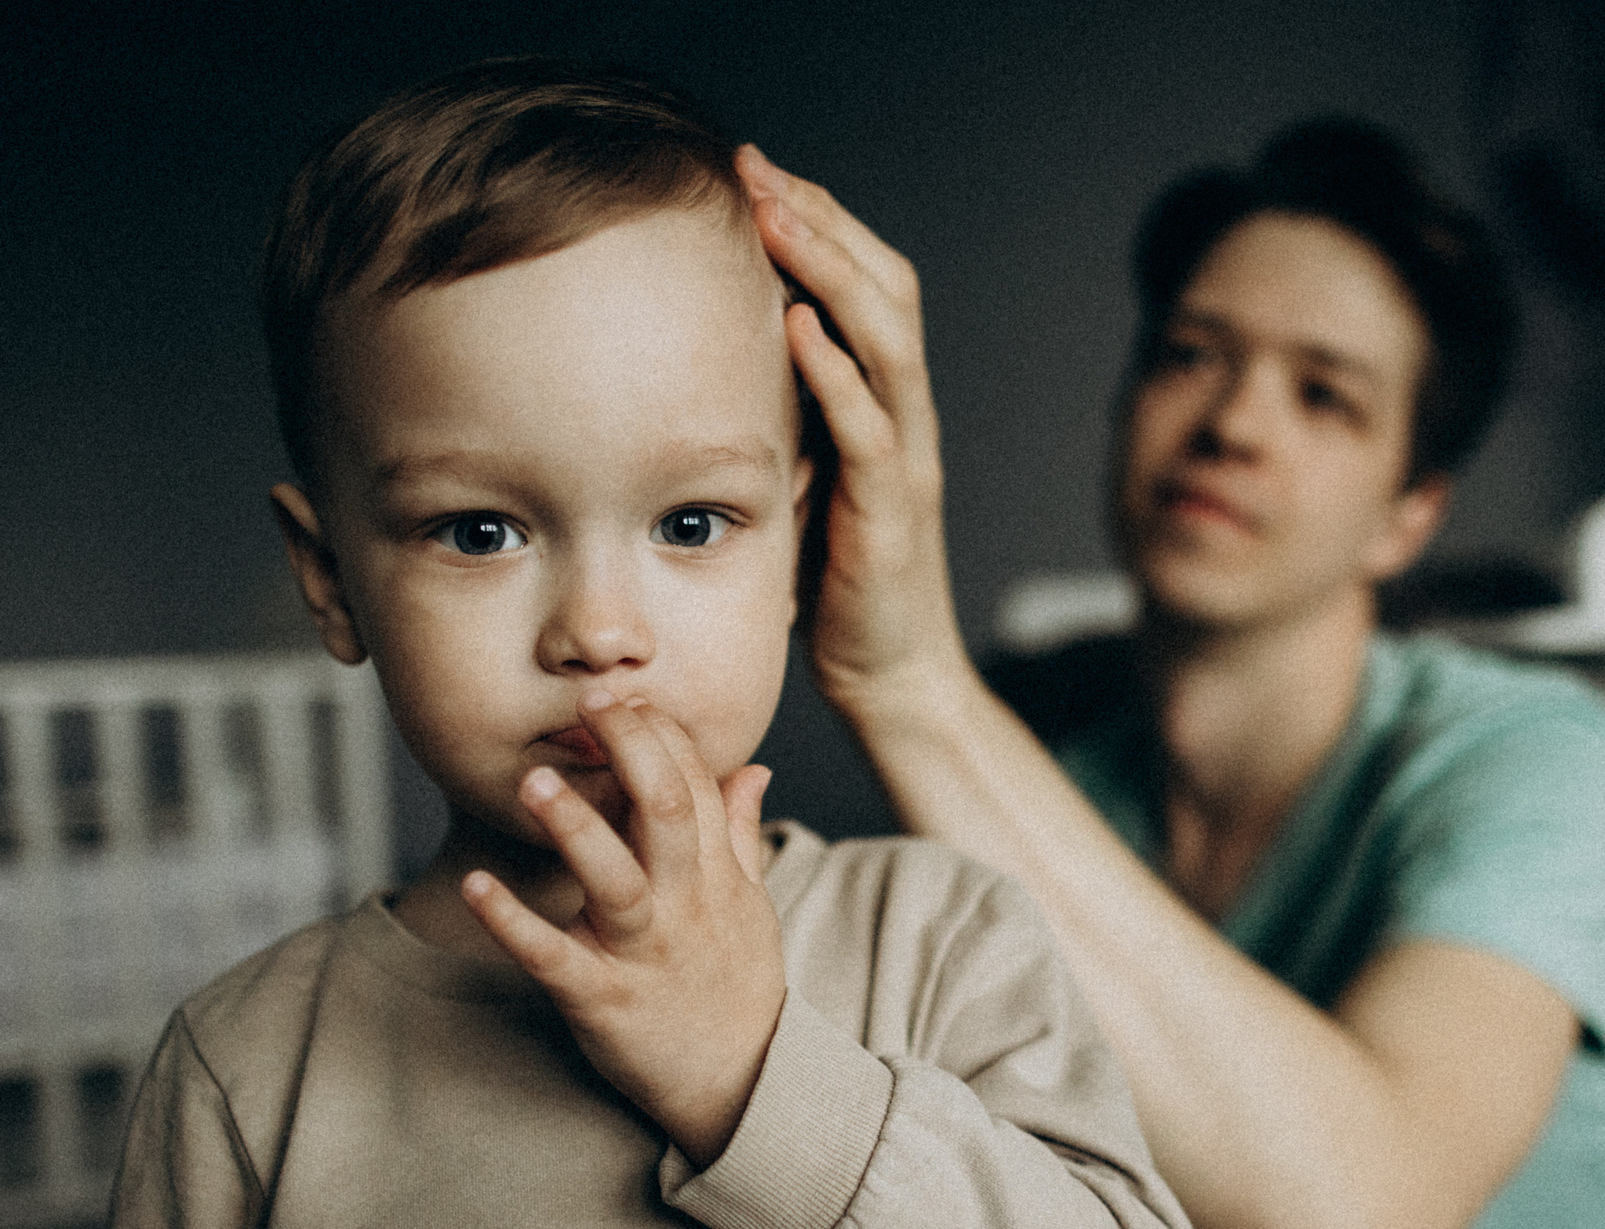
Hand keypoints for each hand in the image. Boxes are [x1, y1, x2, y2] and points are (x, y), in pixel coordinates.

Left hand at [460, 690, 785, 1165]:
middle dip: (629, 751)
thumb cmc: (738, 991)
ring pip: (616, 879)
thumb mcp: (754, 907)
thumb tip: (753, 768)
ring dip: (574, 829)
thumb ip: (743, 833)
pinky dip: (515, 923)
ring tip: (533, 782)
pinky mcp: (603, 1001)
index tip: (623, 695)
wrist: (745, 1089)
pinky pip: (555, 958)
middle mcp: (686, 906)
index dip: (659, 734)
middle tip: (589, 703)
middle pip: (667, 812)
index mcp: (718, 877)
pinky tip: (481, 885)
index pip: (696, 784)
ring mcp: (645, 953)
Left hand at [737, 144, 971, 725]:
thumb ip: (778, 426)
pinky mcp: (889, 515)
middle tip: (757, 170)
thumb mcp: (802, 484)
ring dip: (828, 271)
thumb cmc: (838, 590)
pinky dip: (834, 371)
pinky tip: (795, 327)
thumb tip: (698, 373)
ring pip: (885, 341)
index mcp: (885, 408)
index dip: (820, 225)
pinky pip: (869, 428)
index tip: (756, 176)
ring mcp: (905, 464)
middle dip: (821, 221)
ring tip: (776, 218)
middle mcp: (906, 420)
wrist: (893, 681)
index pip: (866, 288)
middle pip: (886, 289)